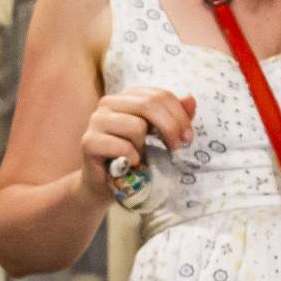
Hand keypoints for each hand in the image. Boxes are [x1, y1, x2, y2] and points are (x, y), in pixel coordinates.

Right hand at [81, 85, 195, 176]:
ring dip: (144, 146)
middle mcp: (109, 102)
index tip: (188, 137)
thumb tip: (191, 99)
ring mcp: (96, 121)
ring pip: (136, 126)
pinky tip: (130, 164)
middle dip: (170, 127)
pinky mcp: (89, 142)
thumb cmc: (132, 158)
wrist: (104, 185)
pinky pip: (122, 146)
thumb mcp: (158, 136)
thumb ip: (174, 117)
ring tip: (139, 156)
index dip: (179, 115)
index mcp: (127, 97)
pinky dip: (132, 158)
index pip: (159, 95)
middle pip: (149, 104)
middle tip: (176, 147)